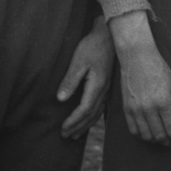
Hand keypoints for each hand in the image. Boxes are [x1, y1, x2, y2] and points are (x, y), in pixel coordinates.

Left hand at [58, 15, 114, 138]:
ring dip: (86, 124)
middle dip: (78, 126)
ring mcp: (107, 88)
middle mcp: (104, 90)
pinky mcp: (107, 84)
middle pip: (91, 114)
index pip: (84, 109)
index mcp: (97, 86)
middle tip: (66, 136)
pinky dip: (94, 116)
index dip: (73, 121)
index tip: (62, 128)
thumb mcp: (78, 61)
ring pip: (97, 112)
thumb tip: (60, 99)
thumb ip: (70, 81)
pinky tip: (90, 118)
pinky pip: (101, 106)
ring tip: (76, 134)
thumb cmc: (93, 46)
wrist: (110, 35)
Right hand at [110, 12, 170, 144]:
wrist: (137, 57)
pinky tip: (149, 133)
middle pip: (160, 136)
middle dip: (169, 142)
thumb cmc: (159, 69)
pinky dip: (142, 135)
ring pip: (146, 136)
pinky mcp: (126, 108)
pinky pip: (133, 130)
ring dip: (156, 140)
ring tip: (162, 138)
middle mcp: (149, 108)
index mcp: (164, 101)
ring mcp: (136, 109)